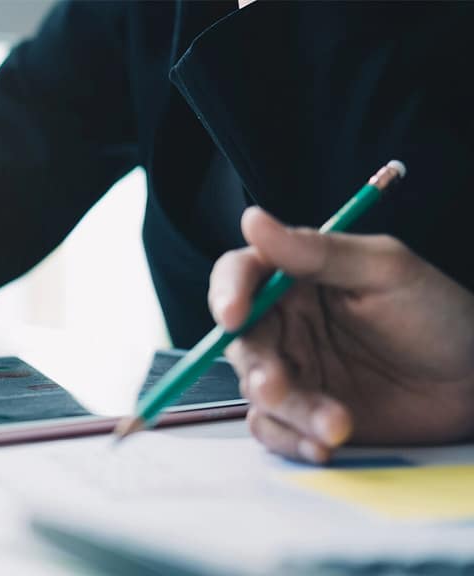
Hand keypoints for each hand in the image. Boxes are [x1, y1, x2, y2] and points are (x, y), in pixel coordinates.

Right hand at [209, 207, 473, 462]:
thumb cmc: (440, 315)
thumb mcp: (385, 271)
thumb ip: (316, 251)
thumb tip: (253, 222)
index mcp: (296, 279)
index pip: (241, 275)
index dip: (227, 292)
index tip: (232, 315)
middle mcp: (286, 324)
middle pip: (241, 342)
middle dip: (257, 368)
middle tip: (278, 388)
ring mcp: (294, 372)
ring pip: (257, 391)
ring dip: (288, 411)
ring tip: (337, 425)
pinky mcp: (303, 415)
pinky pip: (273, 430)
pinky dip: (290, 441)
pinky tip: (324, 445)